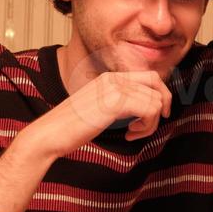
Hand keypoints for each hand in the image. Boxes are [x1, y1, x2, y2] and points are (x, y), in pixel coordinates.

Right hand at [26, 70, 173, 158]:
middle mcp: (113, 79)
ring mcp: (114, 89)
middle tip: (151, 124)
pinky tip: (129, 135)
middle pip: (157, 83)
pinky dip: (146, 127)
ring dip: (150, 123)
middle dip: (163, 105)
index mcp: (109, 78)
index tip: (154, 115)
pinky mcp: (115, 103)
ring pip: (156, 101)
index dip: (159, 95)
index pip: (149, 76)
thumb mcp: (99, 108)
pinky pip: (150, 110)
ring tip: (133, 133)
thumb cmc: (72, 127)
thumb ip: (119, 103)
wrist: (50, 134)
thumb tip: (145, 108)